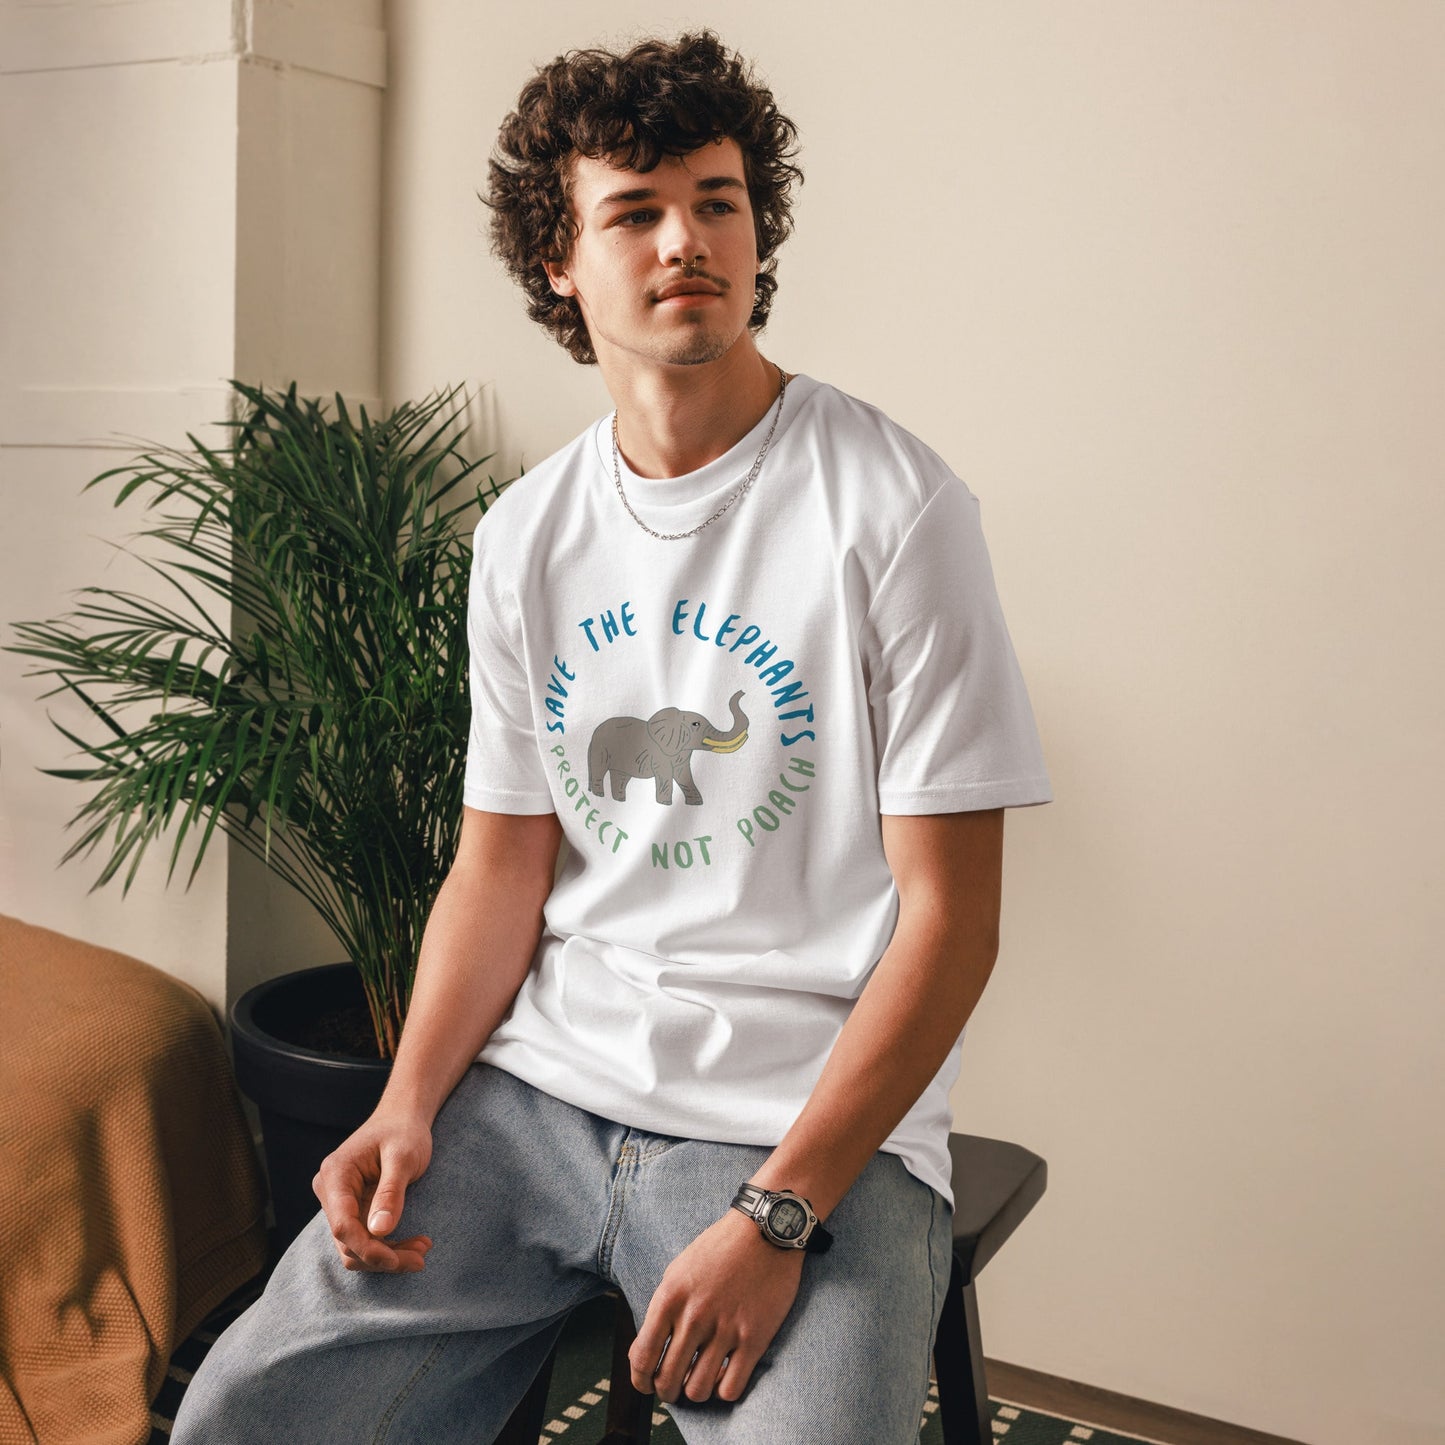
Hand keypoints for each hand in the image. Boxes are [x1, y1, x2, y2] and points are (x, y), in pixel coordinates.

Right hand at [311, 1109, 435, 1272]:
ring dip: (388, 1256)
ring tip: (423, 1250)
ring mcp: (338, 1203)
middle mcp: (329, 1191)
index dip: (367, 1248)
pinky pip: (364, 1240)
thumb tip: (379, 1232)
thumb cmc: (404, 1131)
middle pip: (347, 1242)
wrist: (402, 1118)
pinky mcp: (352, 1211)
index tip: (397, 1260)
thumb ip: (391, 1192)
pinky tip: (414, 1245)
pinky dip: (387, 1248)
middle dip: (383, 1257)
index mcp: (335, 1174)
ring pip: (355, 1247)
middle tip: (422, 1257)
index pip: (342, 1224)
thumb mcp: (403, 1156)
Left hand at [628, 1208, 806, 1404]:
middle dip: (666, 1392)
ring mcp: (725, 1329)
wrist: (765, 1229)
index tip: (646, 1385)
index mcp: (670, 1297)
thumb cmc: (719, 1249)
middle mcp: (695, 1316)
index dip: (640, 1381)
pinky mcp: (755, 1338)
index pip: (643, 1358)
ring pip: (697, 1391)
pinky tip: (725, 1375)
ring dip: (694, 1392)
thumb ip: (661, 1310)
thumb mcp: (678, 1271)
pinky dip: (724, 1391)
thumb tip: (644, 1353)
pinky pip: (731, 1389)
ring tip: (699, 1380)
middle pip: (667, 1380)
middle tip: (672, 1387)